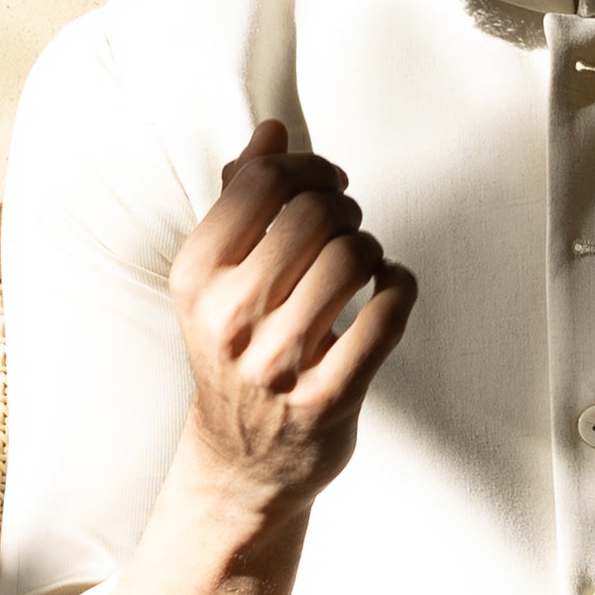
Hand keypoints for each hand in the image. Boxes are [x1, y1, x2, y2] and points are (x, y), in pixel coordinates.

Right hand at [166, 121, 417, 521]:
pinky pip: (386, 314)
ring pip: (354, 258)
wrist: (241, 462)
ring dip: (372, 249)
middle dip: (345, 208)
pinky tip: (386, 292)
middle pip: (316, 214)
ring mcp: (277, 364)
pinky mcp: (326, 398)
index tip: (326, 181)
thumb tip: (271, 132)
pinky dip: (398, 289)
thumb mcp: (217, 279)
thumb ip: (238, 201)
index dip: (309, 167)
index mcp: (196, 279)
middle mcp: (229, 320)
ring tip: (363, 265)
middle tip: (347, 225)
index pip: (262, 182)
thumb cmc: (236, 354)